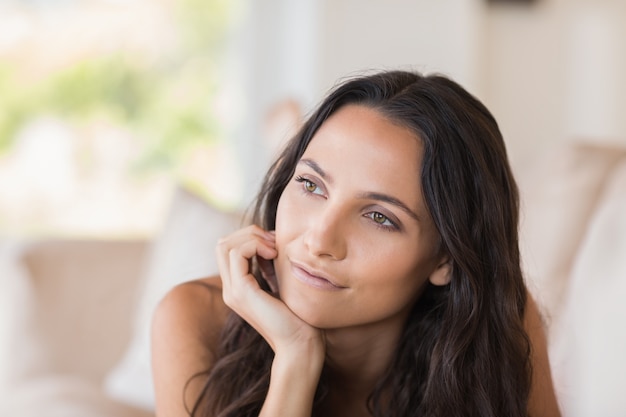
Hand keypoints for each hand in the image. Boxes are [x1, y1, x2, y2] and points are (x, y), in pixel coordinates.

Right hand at [216, 225, 324, 359]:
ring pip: (225, 245)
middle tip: (274, 241)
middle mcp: (230, 289)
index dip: (249, 236)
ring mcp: (233, 291)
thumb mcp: (281, 283)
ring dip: (252, 237)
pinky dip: (255, 245)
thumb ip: (270, 267)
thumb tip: (270, 242)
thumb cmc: (298, 317)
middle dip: (249, 233)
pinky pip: (237, 254)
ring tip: (274, 248)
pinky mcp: (241, 292)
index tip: (275, 242)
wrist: (300, 344)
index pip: (227, 248)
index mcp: (237, 287)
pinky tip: (273, 254)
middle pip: (222, 243)